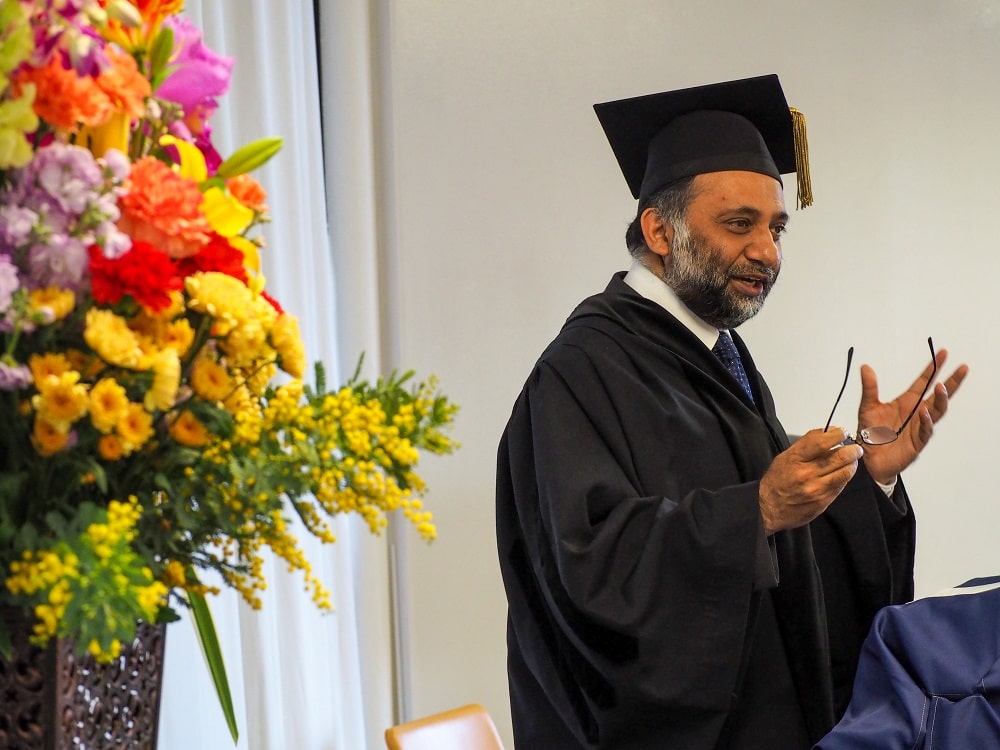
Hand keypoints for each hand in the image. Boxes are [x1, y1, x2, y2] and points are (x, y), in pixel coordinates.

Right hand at [759, 428, 862, 534]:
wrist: (771, 508)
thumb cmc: (777, 481)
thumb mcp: (785, 457)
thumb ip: (807, 444)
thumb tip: (829, 432)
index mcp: (795, 459)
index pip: (821, 442)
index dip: (837, 434)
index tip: (843, 432)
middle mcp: (806, 473)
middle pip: (840, 456)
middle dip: (852, 449)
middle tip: (854, 447)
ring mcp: (817, 488)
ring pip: (846, 471)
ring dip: (852, 463)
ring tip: (852, 459)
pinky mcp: (824, 500)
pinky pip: (842, 484)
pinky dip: (846, 475)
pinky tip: (843, 471)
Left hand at [857, 348, 968, 484]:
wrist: (868, 457)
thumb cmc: (871, 433)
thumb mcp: (867, 407)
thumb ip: (869, 388)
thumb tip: (865, 367)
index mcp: (907, 402)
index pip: (923, 382)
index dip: (933, 368)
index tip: (942, 353)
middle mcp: (916, 412)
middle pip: (938, 395)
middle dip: (951, 382)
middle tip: (962, 368)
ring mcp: (919, 427)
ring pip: (937, 411)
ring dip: (941, 399)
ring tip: (942, 386)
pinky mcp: (916, 442)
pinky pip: (925, 430)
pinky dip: (926, 421)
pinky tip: (925, 411)